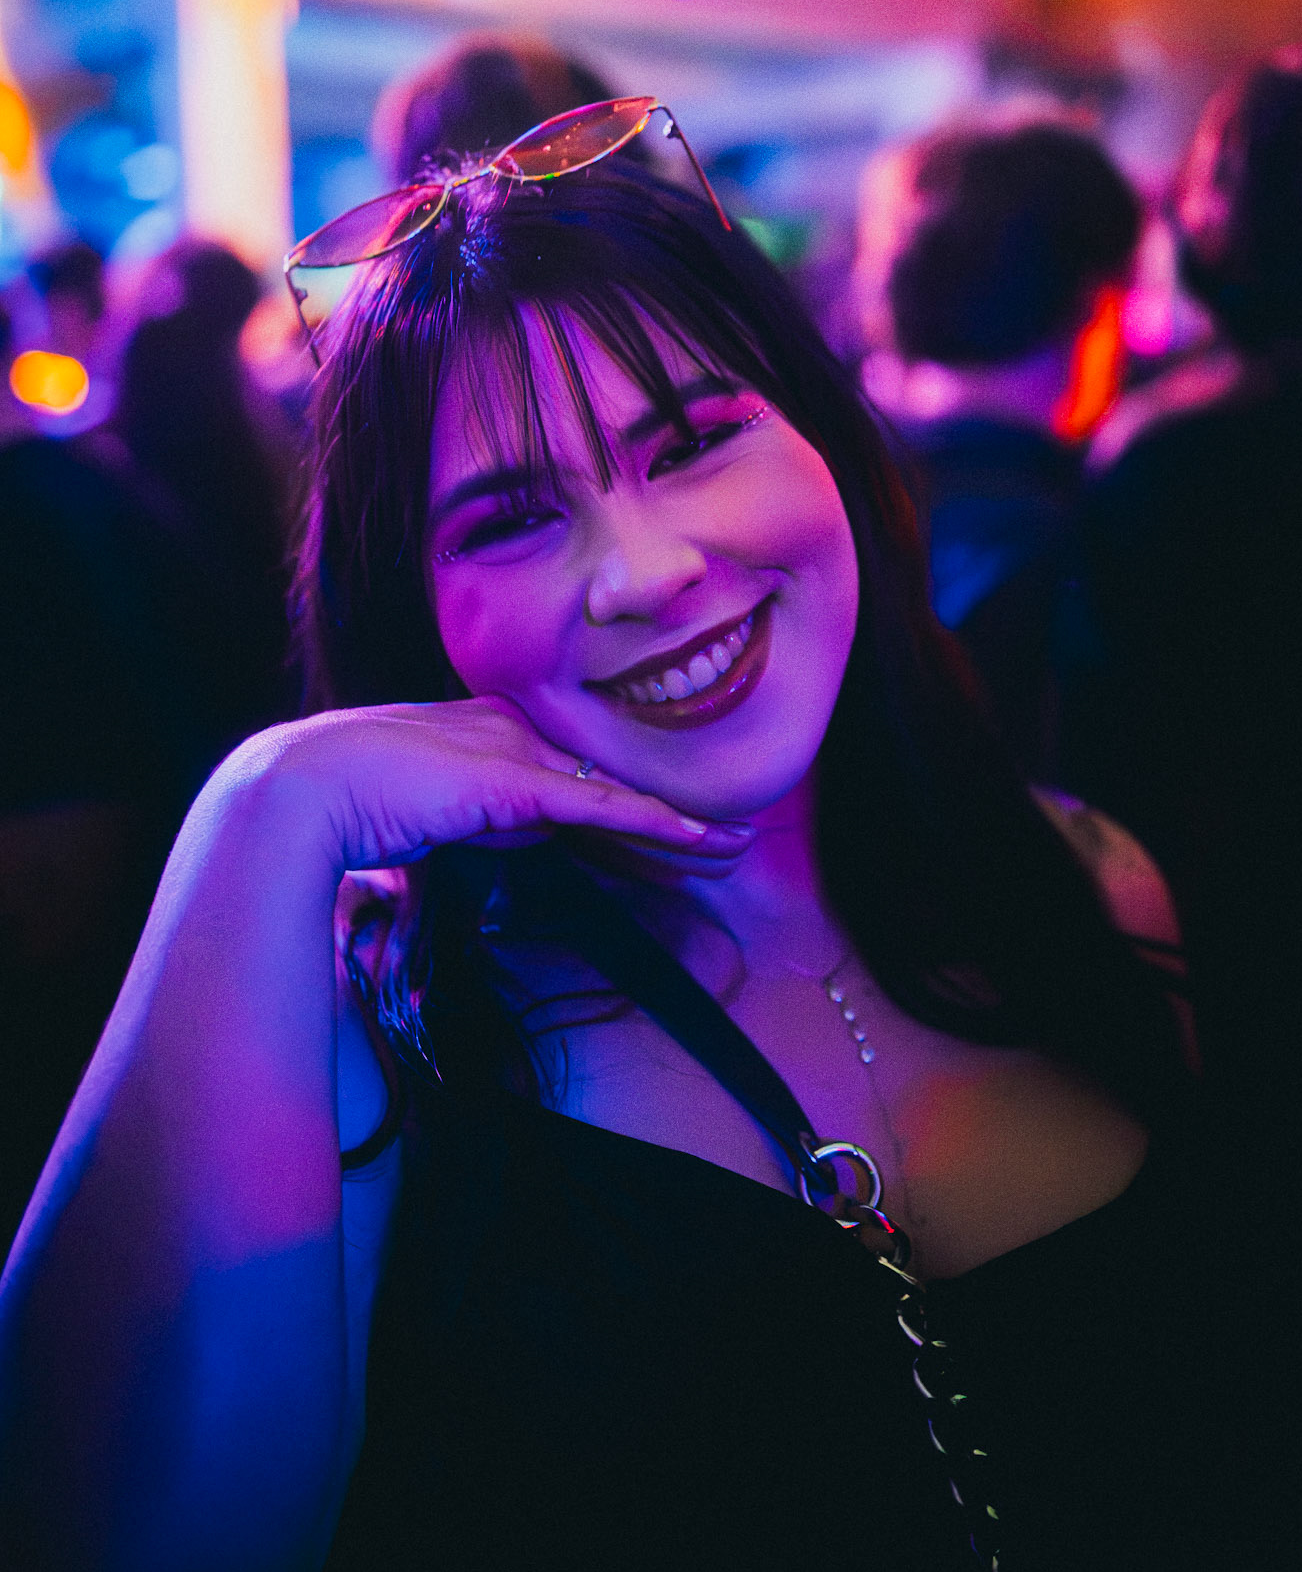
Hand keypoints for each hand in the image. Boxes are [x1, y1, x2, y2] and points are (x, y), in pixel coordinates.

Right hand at [235, 695, 752, 878]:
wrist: (296, 792)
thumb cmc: (344, 804)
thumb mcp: (431, 810)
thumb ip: (484, 813)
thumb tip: (534, 828)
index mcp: (487, 726)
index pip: (573, 770)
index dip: (626, 805)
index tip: (671, 831)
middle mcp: (510, 726)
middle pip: (606, 776)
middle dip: (669, 814)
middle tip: (729, 839)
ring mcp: (514, 748)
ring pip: (615, 790)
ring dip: (680, 825)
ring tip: (735, 846)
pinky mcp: (515, 781)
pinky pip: (603, 806)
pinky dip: (657, 823)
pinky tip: (701, 839)